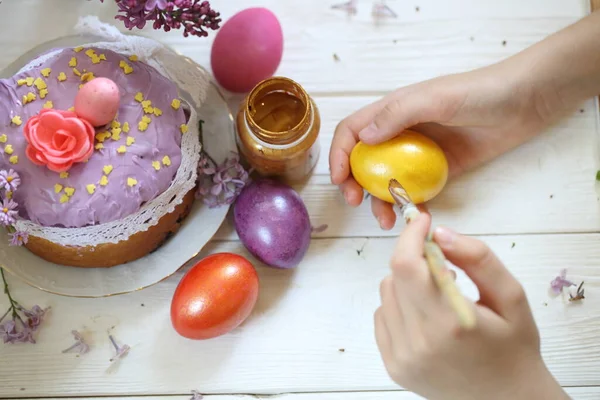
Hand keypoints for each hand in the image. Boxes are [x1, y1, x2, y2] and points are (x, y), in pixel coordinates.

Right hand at [329, 61, 548, 229]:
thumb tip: (363, 138)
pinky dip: (410, 205)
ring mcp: (419, 155)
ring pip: (387, 181)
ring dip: (380, 201)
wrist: (524, 102)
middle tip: (356, 203)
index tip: (340, 180)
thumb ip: (398, 115)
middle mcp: (399, 134)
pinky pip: (416, 191)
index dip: (339, 155)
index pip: (353, 133)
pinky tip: (414, 217)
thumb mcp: (435, 97)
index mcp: (392, 112)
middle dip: (353, 184)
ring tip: (386, 220)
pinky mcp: (439, 171)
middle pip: (364, 162)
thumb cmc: (479, 92)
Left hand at [374, 214, 568, 399]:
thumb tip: (440, 233)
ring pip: (386, 294)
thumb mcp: (511, 297)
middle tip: (444, 266)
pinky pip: (382, 316)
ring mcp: (402, 357)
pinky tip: (427, 316)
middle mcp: (419, 342)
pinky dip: (400, 306)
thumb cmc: (514, 347)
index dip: (410, 236)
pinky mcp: (394, 366)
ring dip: (407, 283)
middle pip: (394, 276)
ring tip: (439, 296)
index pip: (408, 266)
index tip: (423, 221)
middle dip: (415, 258)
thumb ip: (478, 258)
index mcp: (450, 323)